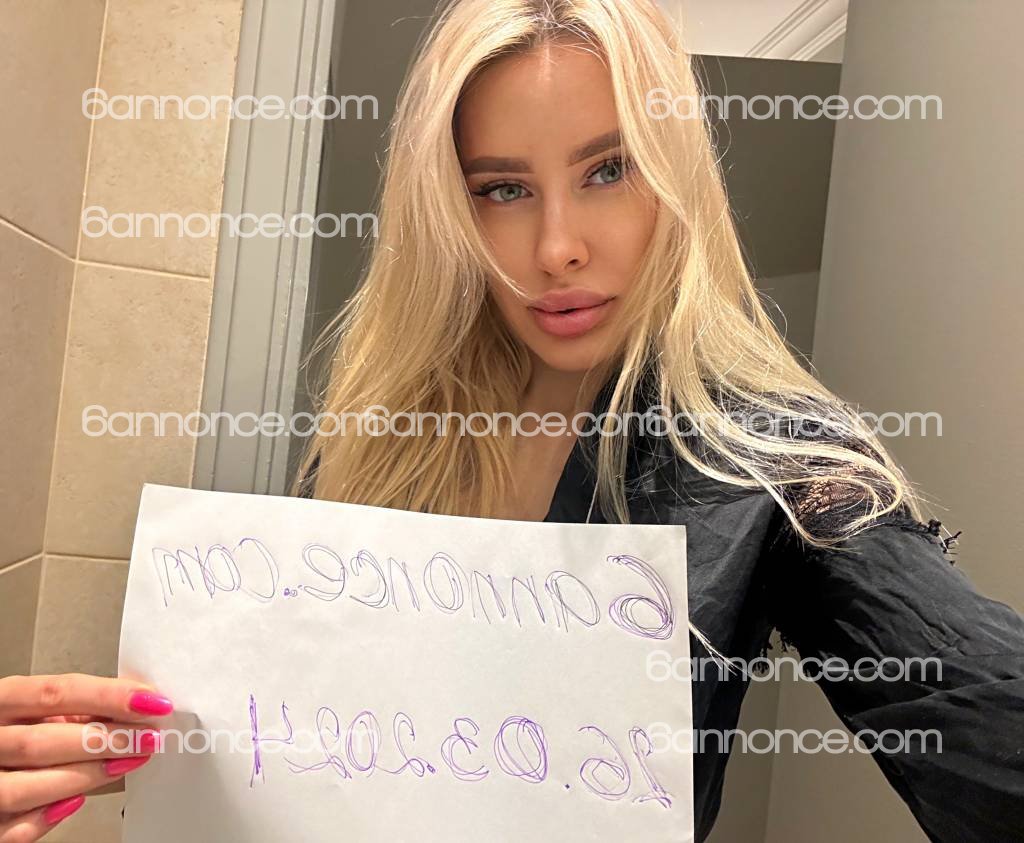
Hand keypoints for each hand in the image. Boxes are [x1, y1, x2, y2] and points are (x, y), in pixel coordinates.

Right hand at [0, 674, 173, 841]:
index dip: (106, 697)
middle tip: (146, 738)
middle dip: (101, 741)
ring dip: (83, 777)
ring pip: (23, 788)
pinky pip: (12, 829)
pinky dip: (45, 818)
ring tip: (126, 764)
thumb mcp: (44, 711)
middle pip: (38, 743)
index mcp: (4, 702)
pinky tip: (78, 802)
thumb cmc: (22, 731)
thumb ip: (83, 708)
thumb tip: (141, 705)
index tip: (150, 702)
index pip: (54, 693)